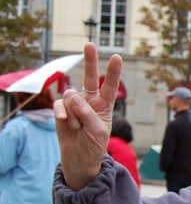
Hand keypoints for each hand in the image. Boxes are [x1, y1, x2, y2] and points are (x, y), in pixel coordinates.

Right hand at [53, 43, 122, 189]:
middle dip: (90, 61)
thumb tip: (72, 96)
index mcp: (104, 105)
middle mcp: (90, 101)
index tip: (117, 57)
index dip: (112, 72)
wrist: (79, 159)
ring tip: (77, 126)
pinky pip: (60, 105)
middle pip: (90, 78)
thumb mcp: (97, 130)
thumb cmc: (94, 145)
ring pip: (72, 97)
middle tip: (90, 44)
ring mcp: (75, 105)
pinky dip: (63, 114)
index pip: (109, 86)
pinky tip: (66, 124)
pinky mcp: (61, 110)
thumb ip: (87, 112)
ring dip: (74, 113)